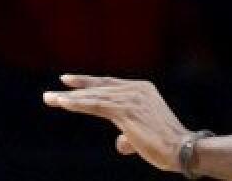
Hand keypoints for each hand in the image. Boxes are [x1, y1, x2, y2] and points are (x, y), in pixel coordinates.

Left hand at [44, 75, 190, 171]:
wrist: (182, 149)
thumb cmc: (165, 146)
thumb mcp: (143, 135)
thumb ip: (128, 135)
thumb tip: (120, 143)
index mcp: (141, 89)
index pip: (108, 84)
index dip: (88, 83)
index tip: (68, 81)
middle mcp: (136, 89)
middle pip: (98, 88)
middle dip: (74, 91)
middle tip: (51, 94)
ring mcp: (131, 97)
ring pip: (94, 97)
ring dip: (70, 99)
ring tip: (50, 99)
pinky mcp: (126, 110)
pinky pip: (96, 105)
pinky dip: (78, 104)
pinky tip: (63, 103)